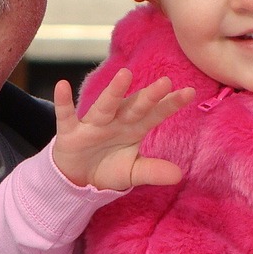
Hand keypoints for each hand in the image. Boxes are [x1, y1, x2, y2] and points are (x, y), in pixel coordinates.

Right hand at [51, 68, 193, 190]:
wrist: (77, 178)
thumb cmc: (108, 168)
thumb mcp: (132, 173)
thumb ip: (152, 172)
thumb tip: (179, 175)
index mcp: (133, 128)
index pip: (155, 115)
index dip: (170, 104)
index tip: (190, 93)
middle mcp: (115, 121)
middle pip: (134, 107)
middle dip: (148, 96)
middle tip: (165, 82)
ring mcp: (92, 124)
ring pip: (105, 106)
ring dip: (114, 91)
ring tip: (125, 75)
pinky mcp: (70, 132)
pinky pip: (66, 115)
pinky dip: (63, 102)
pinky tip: (62, 85)